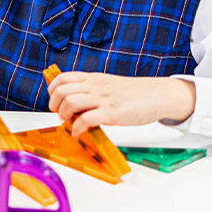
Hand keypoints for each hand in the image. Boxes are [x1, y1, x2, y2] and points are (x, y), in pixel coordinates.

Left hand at [48, 72, 196, 135]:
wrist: (157, 95)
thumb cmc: (133, 93)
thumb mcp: (107, 84)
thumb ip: (90, 90)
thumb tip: (72, 102)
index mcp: (93, 79)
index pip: (62, 78)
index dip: (53, 91)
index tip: (56, 102)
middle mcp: (95, 87)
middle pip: (61, 91)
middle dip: (55, 106)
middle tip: (63, 115)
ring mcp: (103, 99)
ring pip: (70, 102)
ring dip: (64, 116)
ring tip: (71, 123)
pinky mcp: (112, 113)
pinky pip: (85, 119)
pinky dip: (77, 128)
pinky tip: (80, 132)